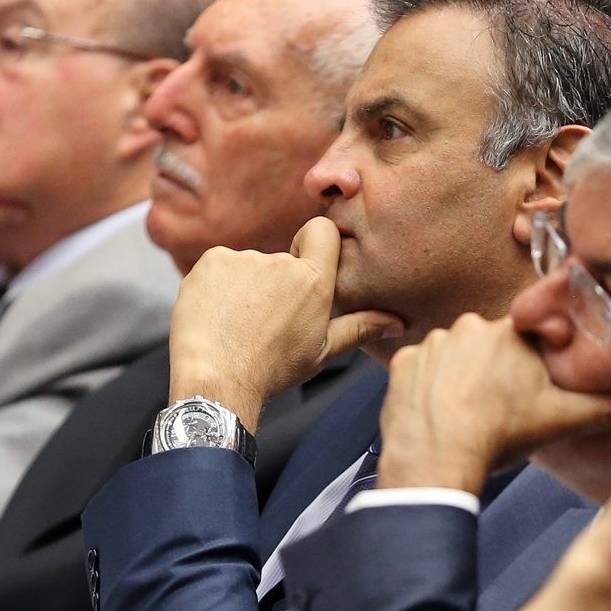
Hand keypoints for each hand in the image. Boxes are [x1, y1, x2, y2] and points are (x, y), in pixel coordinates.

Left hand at [168, 217, 401, 430]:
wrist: (216, 380)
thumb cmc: (270, 371)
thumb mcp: (321, 352)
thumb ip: (360, 328)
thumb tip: (397, 323)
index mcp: (313, 281)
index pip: (322, 231)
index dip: (315, 244)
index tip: (305, 268)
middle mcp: (281, 262)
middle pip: (281, 261)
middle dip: (274, 285)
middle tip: (263, 324)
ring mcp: (244, 258)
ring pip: (248, 267)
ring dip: (244, 289)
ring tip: (235, 325)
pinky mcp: (212, 260)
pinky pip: (219, 267)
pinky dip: (217, 287)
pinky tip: (215, 316)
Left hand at [376, 314, 610, 494]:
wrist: (439, 457)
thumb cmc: (502, 436)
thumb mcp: (564, 420)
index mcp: (512, 332)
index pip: (527, 342)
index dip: (528, 371)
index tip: (525, 395)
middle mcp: (470, 325)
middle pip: (490, 347)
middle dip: (495, 374)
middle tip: (499, 411)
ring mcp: (432, 343)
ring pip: (454, 358)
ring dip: (460, 380)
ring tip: (469, 417)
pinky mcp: (403, 364)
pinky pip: (420, 371)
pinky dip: (428, 391)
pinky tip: (440, 416)